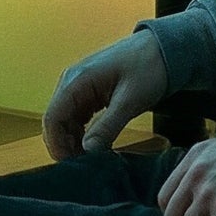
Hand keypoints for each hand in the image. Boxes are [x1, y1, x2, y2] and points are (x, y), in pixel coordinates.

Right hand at [41, 31, 167, 160]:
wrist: (163, 49)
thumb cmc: (148, 67)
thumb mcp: (129, 100)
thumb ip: (107, 126)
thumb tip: (88, 151)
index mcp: (76, 80)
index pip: (52, 117)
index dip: (57, 144)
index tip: (72, 164)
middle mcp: (72, 82)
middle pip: (55, 121)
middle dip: (64, 145)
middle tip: (83, 166)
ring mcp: (80, 87)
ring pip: (65, 121)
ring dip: (73, 141)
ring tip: (91, 159)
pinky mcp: (90, 93)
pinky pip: (78, 117)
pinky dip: (82, 133)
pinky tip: (95, 146)